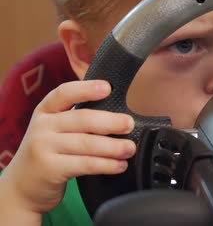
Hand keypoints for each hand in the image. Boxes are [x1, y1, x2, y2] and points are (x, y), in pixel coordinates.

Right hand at [0, 80, 135, 216]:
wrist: (22, 187)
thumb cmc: (49, 152)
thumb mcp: (54, 129)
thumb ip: (77, 118)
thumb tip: (118, 112)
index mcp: (46, 110)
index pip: (65, 93)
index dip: (86, 89)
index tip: (108, 87)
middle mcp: (43, 126)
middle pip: (83, 119)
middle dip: (111, 121)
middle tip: (129, 124)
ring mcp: (43, 147)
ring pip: (86, 144)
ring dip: (113, 147)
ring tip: (130, 148)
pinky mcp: (50, 169)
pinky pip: (85, 164)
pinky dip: (107, 165)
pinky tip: (120, 165)